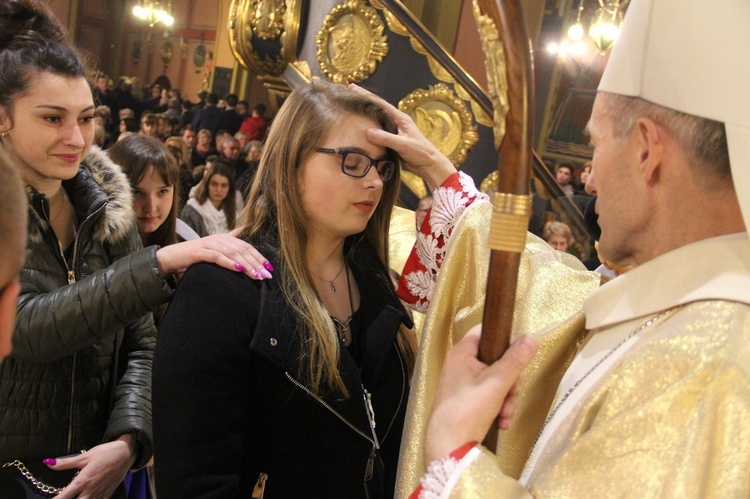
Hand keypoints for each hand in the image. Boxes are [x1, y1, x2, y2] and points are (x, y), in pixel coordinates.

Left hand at [49, 435, 136, 498]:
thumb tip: (48, 463)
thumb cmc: (105, 453)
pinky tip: (87, 498)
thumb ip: (66, 462)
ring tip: (76, 498)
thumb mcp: (85, 456)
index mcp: (83, 480)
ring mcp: (99, 494)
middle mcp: (90, 490)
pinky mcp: (107, 495)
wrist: (126, 454)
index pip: (64, 496)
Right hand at [156, 233, 272, 279]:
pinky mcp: (199, 252)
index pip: (246, 246)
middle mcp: (218, 238)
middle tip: (266, 275)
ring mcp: (209, 244)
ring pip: (232, 253)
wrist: (171, 257)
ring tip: (256, 275)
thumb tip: (243, 243)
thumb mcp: (214, 251)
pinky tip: (238, 269)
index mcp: (224, 238)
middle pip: (242, 249)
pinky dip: (229, 262)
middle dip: (256, 263)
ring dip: (246, 264)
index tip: (269, 268)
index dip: (259, 256)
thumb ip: (228, 248)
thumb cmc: (195, 257)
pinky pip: (217, 257)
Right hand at [348, 84, 456, 189]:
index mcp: (400, 118)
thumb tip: (368, 132)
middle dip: (364, 101)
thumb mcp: (403, 144)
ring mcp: (394, 131)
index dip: (366, 95)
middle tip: (349, 94)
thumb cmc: (421, 152)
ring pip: (377, 120)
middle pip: (377, 108)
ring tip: (352, 109)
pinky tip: (361, 129)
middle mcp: (396, 122)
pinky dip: (369, 128)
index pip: (380, 103)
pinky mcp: (392, 141)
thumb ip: (386, 138)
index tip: (352, 88)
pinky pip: (378, 132)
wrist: (429, 164)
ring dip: (365, 114)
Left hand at [424, 325, 536, 463]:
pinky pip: (492, 396)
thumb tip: (532, 337)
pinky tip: (502, 422)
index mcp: (462, 353)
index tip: (520, 355)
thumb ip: (515, 360)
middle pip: (497, 359)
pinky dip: (500, 407)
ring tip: (506, 414)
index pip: (486, 331)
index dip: (506, 340)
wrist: (449, 447)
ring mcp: (465, 383)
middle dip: (511, 380)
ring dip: (508, 398)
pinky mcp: (469, 401)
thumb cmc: (468, 410)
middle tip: (512, 393)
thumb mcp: (496, 383)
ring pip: (498, 380)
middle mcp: (462, 364)